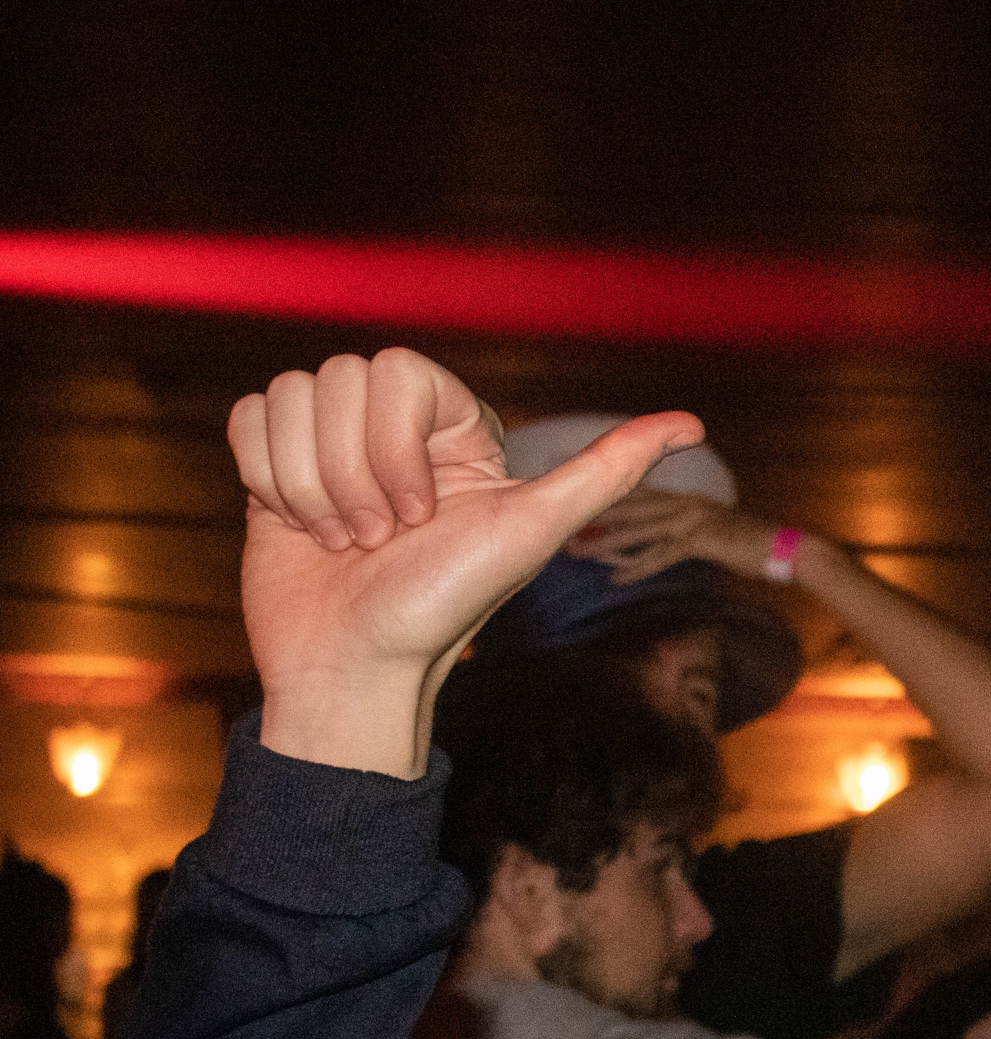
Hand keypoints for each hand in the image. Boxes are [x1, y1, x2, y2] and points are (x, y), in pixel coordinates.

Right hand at [230, 348, 700, 775]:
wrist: (354, 669)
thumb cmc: (445, 606)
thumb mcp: (534, 531)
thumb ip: (608, 471)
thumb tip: (692, 423)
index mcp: (457, 433)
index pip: (400, 369)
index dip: (395, 443)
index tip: (418, 516)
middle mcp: (397, 432)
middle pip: (340, 378)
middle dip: (354, 469)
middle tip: (380, 538)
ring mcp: (334, 446)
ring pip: (293, 395)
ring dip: (311, 482)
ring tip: (344, 541)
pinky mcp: (276, 467)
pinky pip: (251, 415)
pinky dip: (268, 476)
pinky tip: (299, 526)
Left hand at [570, 488, 782, 583]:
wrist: (787, 547)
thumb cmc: (750, 544)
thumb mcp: (711, 531)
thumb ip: (682, 532)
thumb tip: (656, 546)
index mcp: (683, 499)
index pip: (635, 494)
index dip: (604, 497)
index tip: (572, 503)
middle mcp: (684, 503)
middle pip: (629, 506)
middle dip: (593, 516)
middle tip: (561, 527)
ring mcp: (692, 518)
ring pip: (638, 529)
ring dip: (604, 542)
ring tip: (576, 553)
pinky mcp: (702, 539)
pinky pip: (661, 554)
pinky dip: (637, 567)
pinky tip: (616, 579)